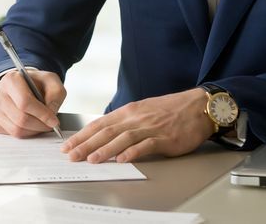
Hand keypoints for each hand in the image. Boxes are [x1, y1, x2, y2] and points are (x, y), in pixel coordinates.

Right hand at [0, 69, 65, 137]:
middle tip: (50, 124)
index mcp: (11, 80)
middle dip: (40, 125)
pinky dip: (26, 133)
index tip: (54, 121)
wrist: (21, 86)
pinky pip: (12, 135)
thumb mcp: (50, 80)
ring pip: (16, 129)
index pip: (25, 102)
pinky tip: (32, 125)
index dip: (42, 114)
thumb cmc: (35, 83)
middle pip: (21, 119)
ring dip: (34, 131)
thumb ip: (56, 92)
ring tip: (42, 124)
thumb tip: (51, 111)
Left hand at [61, 88, 213, 162]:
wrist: (197, 106)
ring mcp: (150, 127)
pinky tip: (123, 159)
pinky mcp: (165, 138)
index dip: (82, 135)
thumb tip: (105, 134)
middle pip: (107, 131)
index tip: (68, 145)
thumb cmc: (170, 110)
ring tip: (92, 159)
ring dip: (106, 149)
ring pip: (123, 138)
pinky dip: (133, 151)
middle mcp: (136, 118)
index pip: (100, 123)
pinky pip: (146, 145)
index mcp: (129, 111)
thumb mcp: (142, 111)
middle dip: (87, 144)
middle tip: (71, 155)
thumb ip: (124, 122)